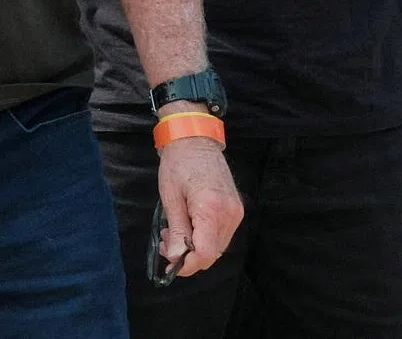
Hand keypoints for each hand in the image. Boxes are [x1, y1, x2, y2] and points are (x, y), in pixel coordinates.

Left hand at [155, 136, 242, 276]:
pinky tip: (187, 225)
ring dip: (195, 247)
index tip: (169, 264)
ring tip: (173, 231)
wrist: (194, 137)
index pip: (205, 253)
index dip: (187, 265)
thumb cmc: (178, 163)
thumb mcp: (171, 197)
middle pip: (212, 253)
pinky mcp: (235, 209)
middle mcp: (230, 213)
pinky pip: (220, 234)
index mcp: (212, 209)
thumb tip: (176, 258)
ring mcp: (236, 211)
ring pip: (217, 246)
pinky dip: (204, 236)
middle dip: (188, 255)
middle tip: (166, 242)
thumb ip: (177, 230)